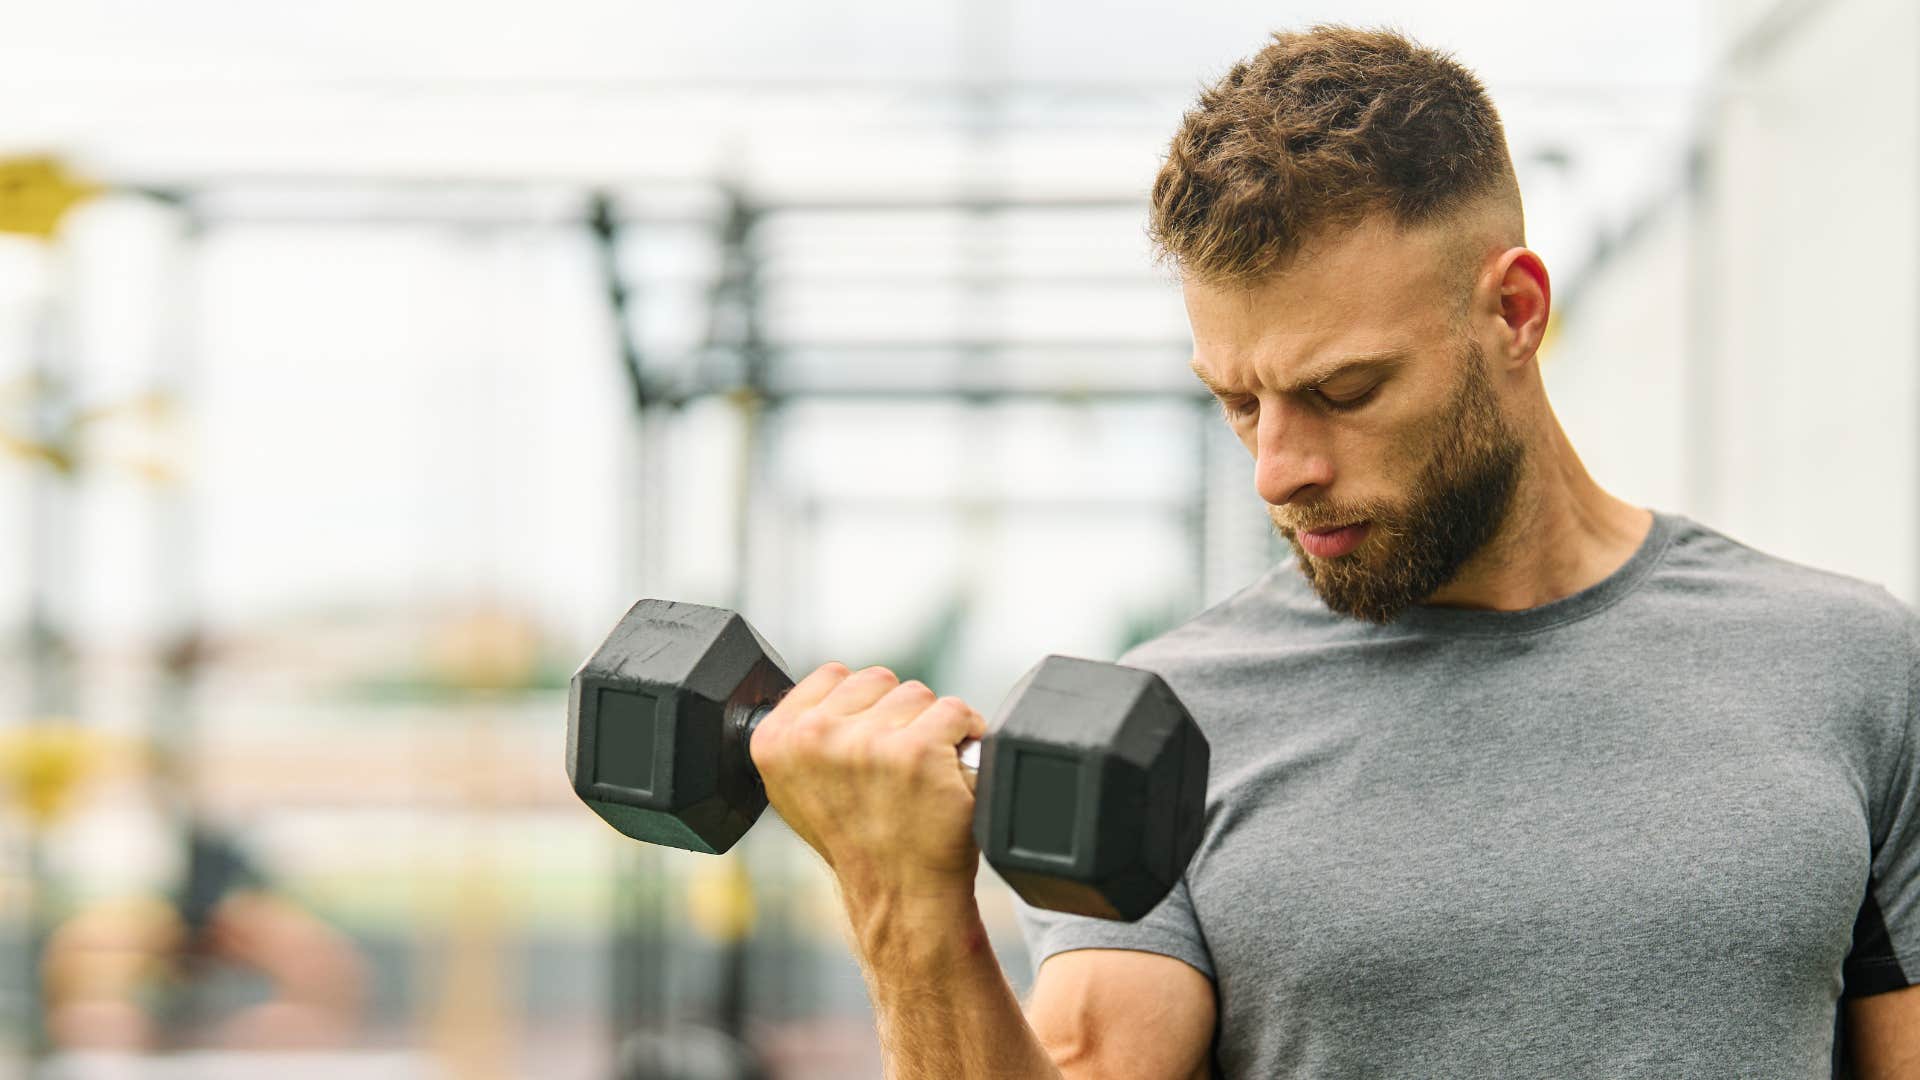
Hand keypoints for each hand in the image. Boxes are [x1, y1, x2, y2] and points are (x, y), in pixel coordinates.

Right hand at [749, 663, 987, 904]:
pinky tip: (948, 774)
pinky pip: (957, 712)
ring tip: (917, 776)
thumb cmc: (859, 840)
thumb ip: (804, 732)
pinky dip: (965, 737)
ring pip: (919, 695)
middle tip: (892, 768)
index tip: (865, 747)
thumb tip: (830, 690)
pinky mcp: (918, 752)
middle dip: (894, 715)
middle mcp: (815, 738)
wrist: (899, 894)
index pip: (832, 676)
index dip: (860, 708)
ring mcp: (867, 744)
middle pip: (878, 680)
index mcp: (776, 740)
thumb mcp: (799, 786)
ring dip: (929, 728)